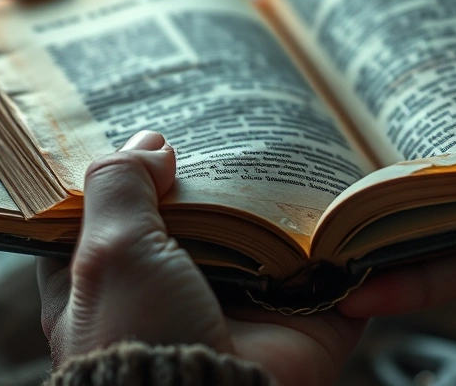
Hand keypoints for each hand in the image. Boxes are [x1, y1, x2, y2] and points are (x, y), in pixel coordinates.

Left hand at [38, 131, 363, 385]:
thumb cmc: (142, 335)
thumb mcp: (107, 250)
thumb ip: (119, 186)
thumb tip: (151, 143)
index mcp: (118, 282)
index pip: (113, 217)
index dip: (129, 175)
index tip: (150, 128)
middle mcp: (181, 292)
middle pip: (200, 217)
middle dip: (219, 177)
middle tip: (234, 121)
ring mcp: (247, 305)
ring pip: (268, 236)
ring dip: (288, 200)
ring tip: (301, 138)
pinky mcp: (305, 319)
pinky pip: (334, 270)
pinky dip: (345, 239)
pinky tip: (348, 188)